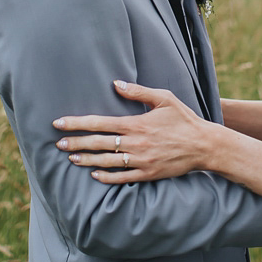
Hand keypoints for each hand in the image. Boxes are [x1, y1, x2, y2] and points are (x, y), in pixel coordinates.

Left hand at [53, 80, 214, 183]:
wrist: (204, 146)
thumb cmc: (184, 119)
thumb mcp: (164, 98)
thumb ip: (138, 91)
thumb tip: (115, 84)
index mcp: (136, 123)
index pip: (99, 123)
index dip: (77, 123)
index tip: (59, 123)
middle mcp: (135, 143)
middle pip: (98, 143)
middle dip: (76, 142)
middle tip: (57, 144)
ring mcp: (140, 161)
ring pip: (106, 162)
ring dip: (86, 159)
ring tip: (71, 157)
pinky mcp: (147, 174)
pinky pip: (122, 178)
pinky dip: (106, 177)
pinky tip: (94, 174)